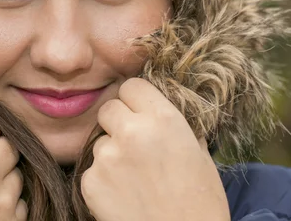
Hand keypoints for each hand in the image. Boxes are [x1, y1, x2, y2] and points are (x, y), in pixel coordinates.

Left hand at [81, 78, 229, 220]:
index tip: (140, 112)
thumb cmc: (200, 204)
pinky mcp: (90, 182)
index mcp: (163, 119)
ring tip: (135, 178)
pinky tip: (124, 194)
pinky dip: (104, 178)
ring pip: (100, 140)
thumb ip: (176, 125)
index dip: (136, 99)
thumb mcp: (199, 154)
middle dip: (119, 121)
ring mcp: (107, 157)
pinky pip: (92, 168)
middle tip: (134, 143)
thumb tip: (158, 108)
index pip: (132, 86)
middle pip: (110, 108)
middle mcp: (131, 132)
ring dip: (112, 152)